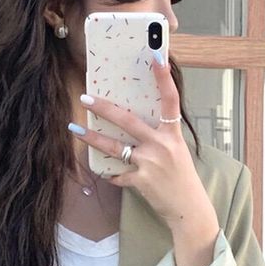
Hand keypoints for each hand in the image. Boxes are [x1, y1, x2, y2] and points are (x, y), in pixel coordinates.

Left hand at [69, 49, 218, 236]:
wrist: (189, 210)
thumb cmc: (182, 177)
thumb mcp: (177, 151)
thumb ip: (159, 136)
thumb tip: (134, 123)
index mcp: (173, 134)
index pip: (170, 100)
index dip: (164, 78)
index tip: (156, 56)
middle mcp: (162, 146)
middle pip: (128, 121)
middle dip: (104, 108)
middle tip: (86, 97)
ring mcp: (150, 164)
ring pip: (114, 147)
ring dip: (92, 138)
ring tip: (75, 129)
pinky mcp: (140, 181)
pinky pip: (116, 174)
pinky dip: (108, 173)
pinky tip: (101, 170)